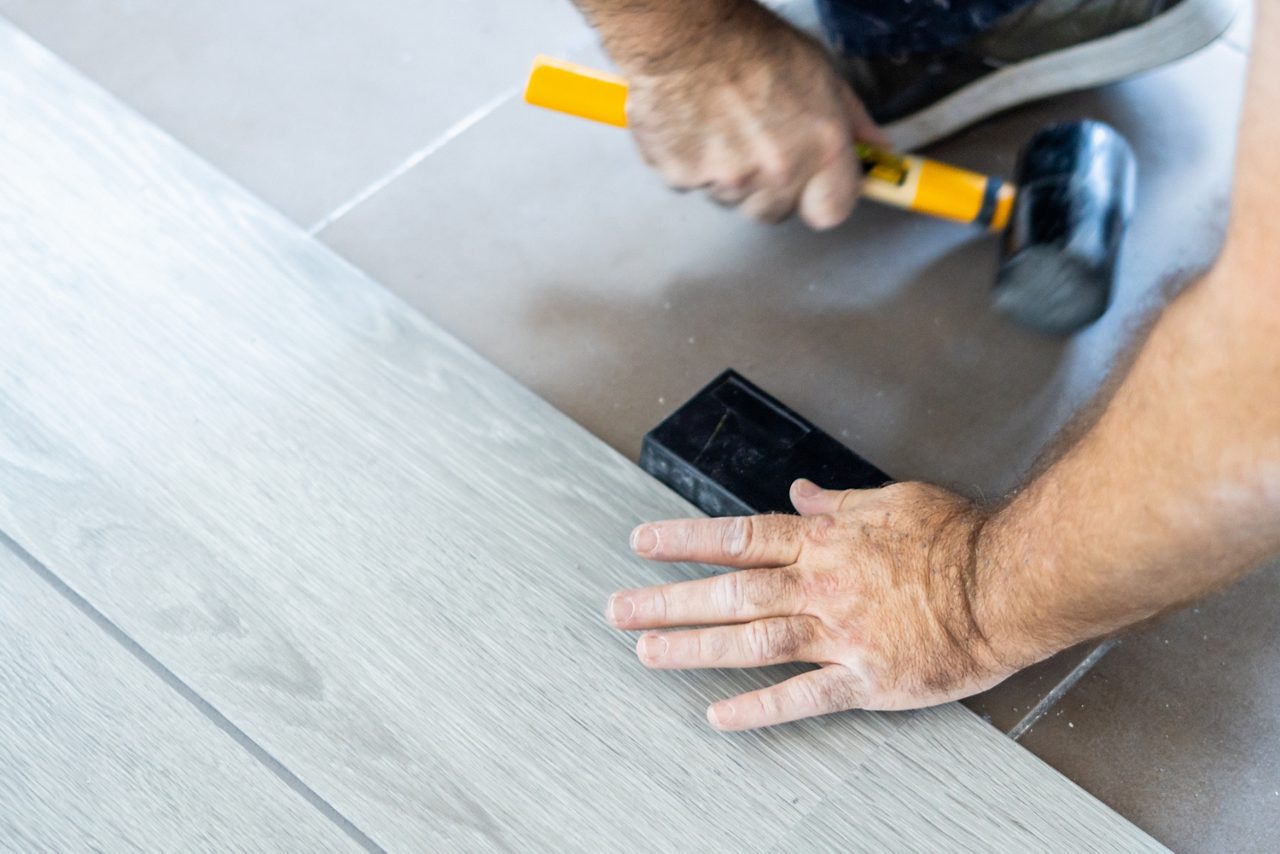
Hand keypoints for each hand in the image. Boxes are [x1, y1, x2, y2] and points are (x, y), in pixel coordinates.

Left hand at [607, 480, 1046, 730]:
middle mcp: (820, 585)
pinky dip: (759, 709)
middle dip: (668, 600)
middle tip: (618, 609)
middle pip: (730, 591)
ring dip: (694, 648)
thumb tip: (803, 490)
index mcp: (824, 540)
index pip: (738, 537)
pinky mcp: (865, 678)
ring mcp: (839, 633)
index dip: (685, 540)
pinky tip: (720, 718)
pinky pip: (803, 697)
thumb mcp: (892, 498)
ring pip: (751, 641)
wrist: (1008, 583)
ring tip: (647, 654)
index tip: (642, 543)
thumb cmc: (957, 538)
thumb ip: (840, 501)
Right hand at [618, 3, 883, 228]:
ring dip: (731, 175)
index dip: (823, 198)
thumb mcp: (820, 73)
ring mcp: (728, 179)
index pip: (832, 211)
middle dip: (771, 187)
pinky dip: (694, 163)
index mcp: (820, 147)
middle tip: (760, 142)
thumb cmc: (750, 42)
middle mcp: (777, 171)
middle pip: (777, 211)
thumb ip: (852, 120)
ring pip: (733, 199)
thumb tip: (876, 147)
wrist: (685, 31)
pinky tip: (698, 127)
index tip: (816, 185)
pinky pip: (694, 185)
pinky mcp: (684, 177)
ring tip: (724, 126)